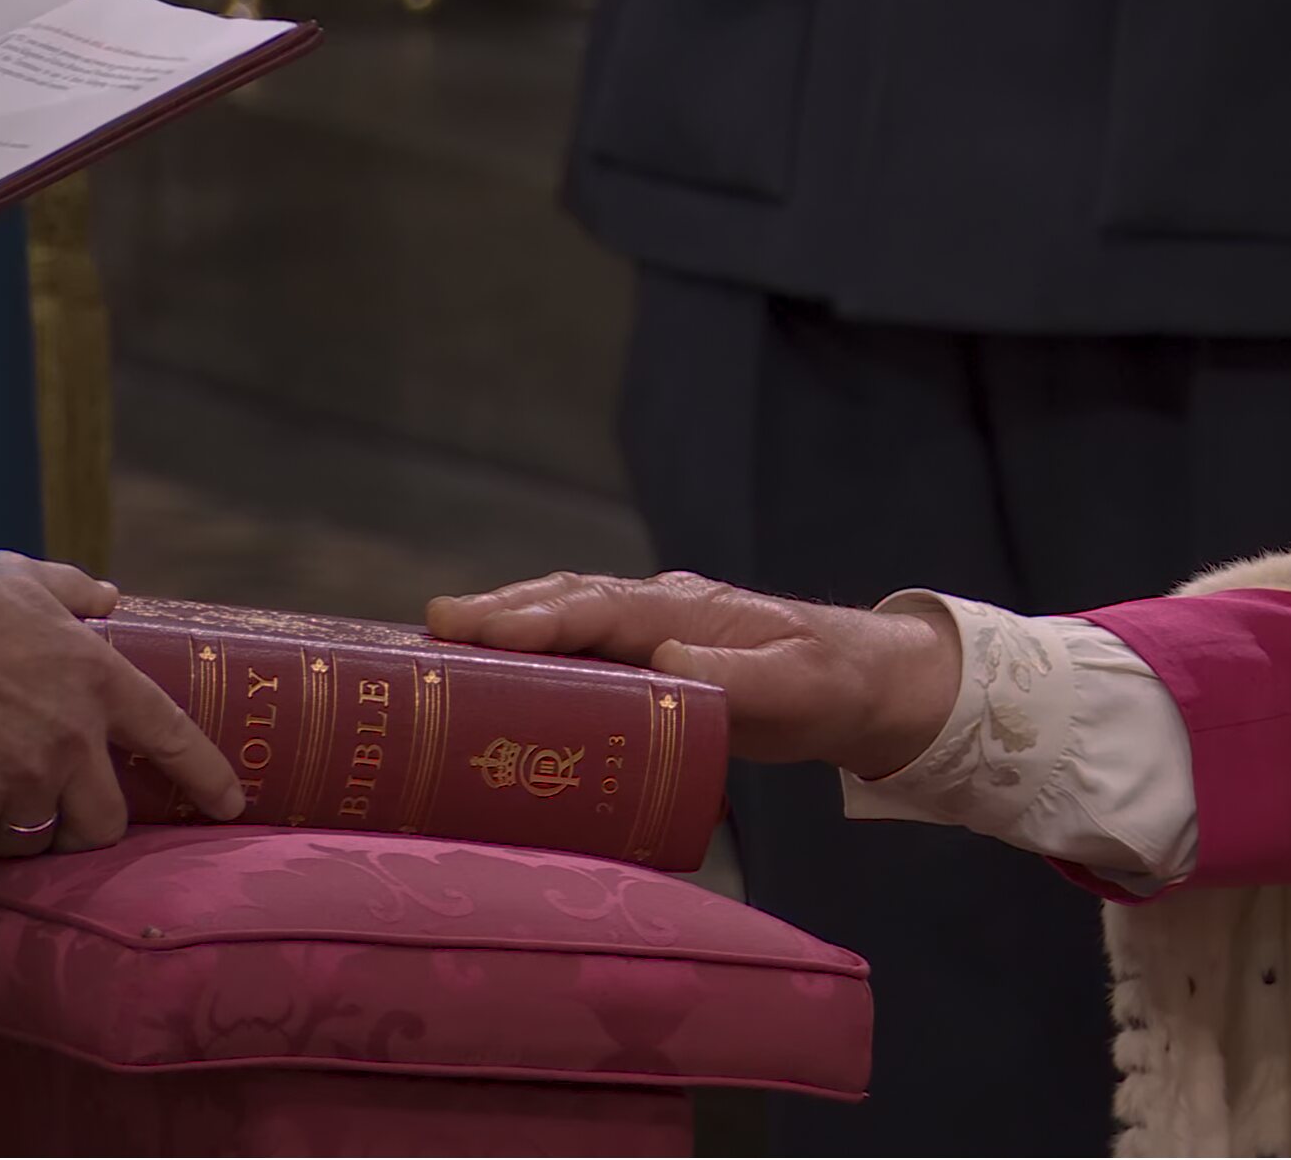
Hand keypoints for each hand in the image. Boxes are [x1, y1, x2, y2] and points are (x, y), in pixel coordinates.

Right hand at [0, 551, 244, 854]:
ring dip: (29, 831)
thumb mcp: (29, 579)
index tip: (229, 803)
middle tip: (71, 812)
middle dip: (91, 826)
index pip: (173, 739)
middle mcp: (71, 740)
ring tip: (7, 805)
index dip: (207, 777)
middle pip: (105, 823)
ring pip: (41, 841)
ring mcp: (18, 777)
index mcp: (100, 682)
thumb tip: (108, 598)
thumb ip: (77, 593)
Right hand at [426, 572, 958, 778]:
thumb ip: (734, 676)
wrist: (858, 684)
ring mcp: (647, 631)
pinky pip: (576, 652)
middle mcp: (657, 609)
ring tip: (434, 650)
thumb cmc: (827, 683)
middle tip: (431, 630)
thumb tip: (666, 661)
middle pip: (566, 601)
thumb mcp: (793, 687)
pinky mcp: (643, 662)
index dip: (539, 618)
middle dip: (499, 613)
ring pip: (564, 621)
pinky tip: (488, 679)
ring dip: (504, 630)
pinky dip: (529, 656)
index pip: (600, 607)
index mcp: (686, 608)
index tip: (482, 629)